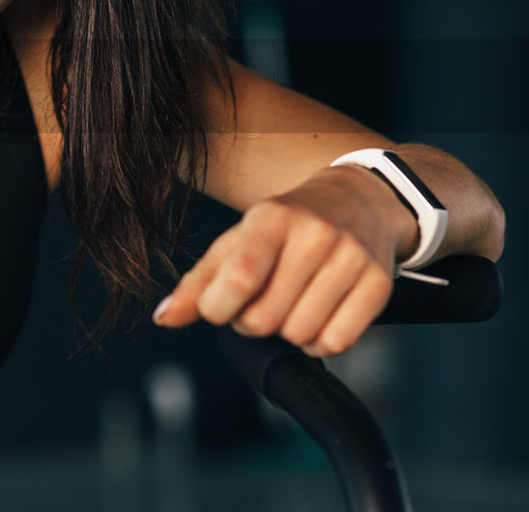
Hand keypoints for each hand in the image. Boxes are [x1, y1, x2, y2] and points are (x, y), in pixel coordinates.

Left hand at [152, 165, 418, 356]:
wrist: (361, 200)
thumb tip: (164, 318)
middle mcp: (314, 233)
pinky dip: (319, 343)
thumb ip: (199, 281)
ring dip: (286, 332)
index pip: (239, 278)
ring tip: (291, 303)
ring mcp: (351, 257)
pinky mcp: (379, 283)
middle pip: (264, 319)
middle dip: (251, 322)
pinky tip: (317, 316)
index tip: (219, 307)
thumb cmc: (286, 226)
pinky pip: (337, 342)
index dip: (218, 309)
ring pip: (299, 335)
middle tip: (260, 301)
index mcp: (271, 217)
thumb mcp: (238, 239)